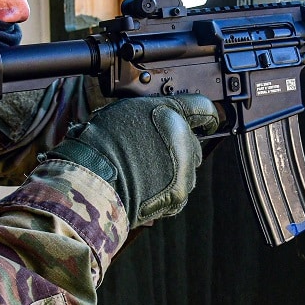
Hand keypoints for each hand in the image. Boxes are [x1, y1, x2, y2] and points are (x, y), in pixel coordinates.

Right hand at [45, 94, 218, 226]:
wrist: (97, 177)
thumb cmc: (101, 141)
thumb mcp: (123, 112)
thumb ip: (147, 114)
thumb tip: (150, 120)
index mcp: (172, 115)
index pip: (202, 109)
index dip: (205, 115)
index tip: (207, 121)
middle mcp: (184, 141)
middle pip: (192, 143)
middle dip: (179, 147)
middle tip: (154, 151)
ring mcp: (184, 171)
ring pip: (186, 169)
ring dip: (172, 170)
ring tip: (144, 172)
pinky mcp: (178, 196)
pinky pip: (177, 191)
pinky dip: (165, 191)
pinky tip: (144, 187)